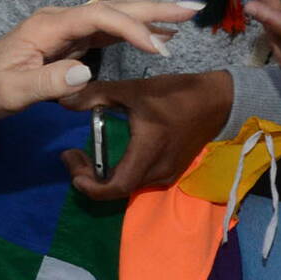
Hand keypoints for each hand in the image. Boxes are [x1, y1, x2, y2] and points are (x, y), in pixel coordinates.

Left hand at [0, 0, 200, 127]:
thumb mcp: (11, 91)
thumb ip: (47, 81)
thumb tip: (86, 70)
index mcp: (49, 24)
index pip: (99, 17)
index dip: (132, 28)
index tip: (160, 48)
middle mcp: (60, 19)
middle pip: (114, 8)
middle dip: (154, 8)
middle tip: (193, 9)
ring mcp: (66, 29)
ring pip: (115, 16)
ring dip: (150, 17)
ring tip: (186, 18)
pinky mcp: (70, 42)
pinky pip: (108, 31)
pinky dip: (135, 32)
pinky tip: (157, 37)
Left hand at [57, 70, 234, 200]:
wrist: (217, 100)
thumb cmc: (176, 93)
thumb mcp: (134, 90)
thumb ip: (96, 95)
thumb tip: (63, 98)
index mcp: (148, 152)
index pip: (114, 188)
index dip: (88, 185)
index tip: (72, 164)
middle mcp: (158, 171)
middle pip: (117, 189)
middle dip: (90, 178)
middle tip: (74, 157)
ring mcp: (167, 174)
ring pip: (128, 185)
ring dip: (105, 176)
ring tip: (88, 154)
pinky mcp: (172, 170)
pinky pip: (140, 179)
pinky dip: (121, 171)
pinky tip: (113, 152)